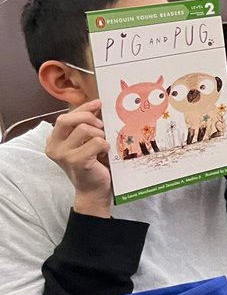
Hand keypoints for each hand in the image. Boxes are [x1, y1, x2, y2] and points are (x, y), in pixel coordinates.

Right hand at [45, 100, 111, 217]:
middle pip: (68, 119)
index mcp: (53, 140)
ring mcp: (63, 154)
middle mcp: (53, 147)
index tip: (98, 104)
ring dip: (100, 135)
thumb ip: (85, 126)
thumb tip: (97, 106)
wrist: (93, 190)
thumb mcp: (84, 142)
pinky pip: (97, 142)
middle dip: (89, 119)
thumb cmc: (92, 164)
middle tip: (101, 128)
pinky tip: (102, 155)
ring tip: (101, 146)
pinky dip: (105, 146)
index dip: (83, 108)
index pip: (65, 117)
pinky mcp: (76, 161)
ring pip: (85, 129)